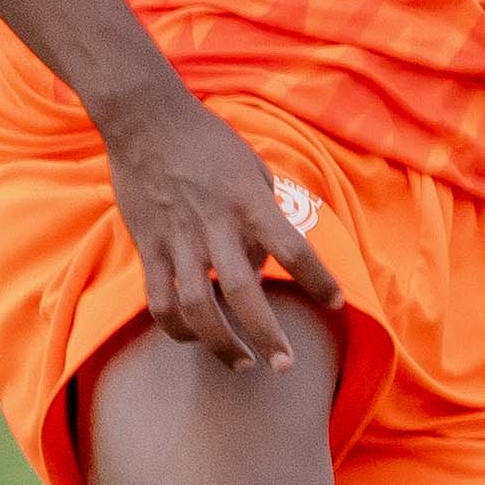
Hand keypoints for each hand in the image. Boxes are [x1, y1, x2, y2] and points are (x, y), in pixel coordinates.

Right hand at [99, 85, 341, 373]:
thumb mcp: (251, 167)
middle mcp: (216, 226)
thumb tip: (266, 258)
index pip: (294, 250)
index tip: (337, 304)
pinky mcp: (149, 247)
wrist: (146, 119)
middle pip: (243, 293)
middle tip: (286, 365)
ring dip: (221, 344)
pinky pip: (160, 301)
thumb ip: (263, 213)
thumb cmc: (208, 140)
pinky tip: (194, 340)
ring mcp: (178, 240)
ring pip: (197, 308)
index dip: (319, 281)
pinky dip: (177, 328)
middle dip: (267, 335)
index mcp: (249, 203)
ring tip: (243, 363)